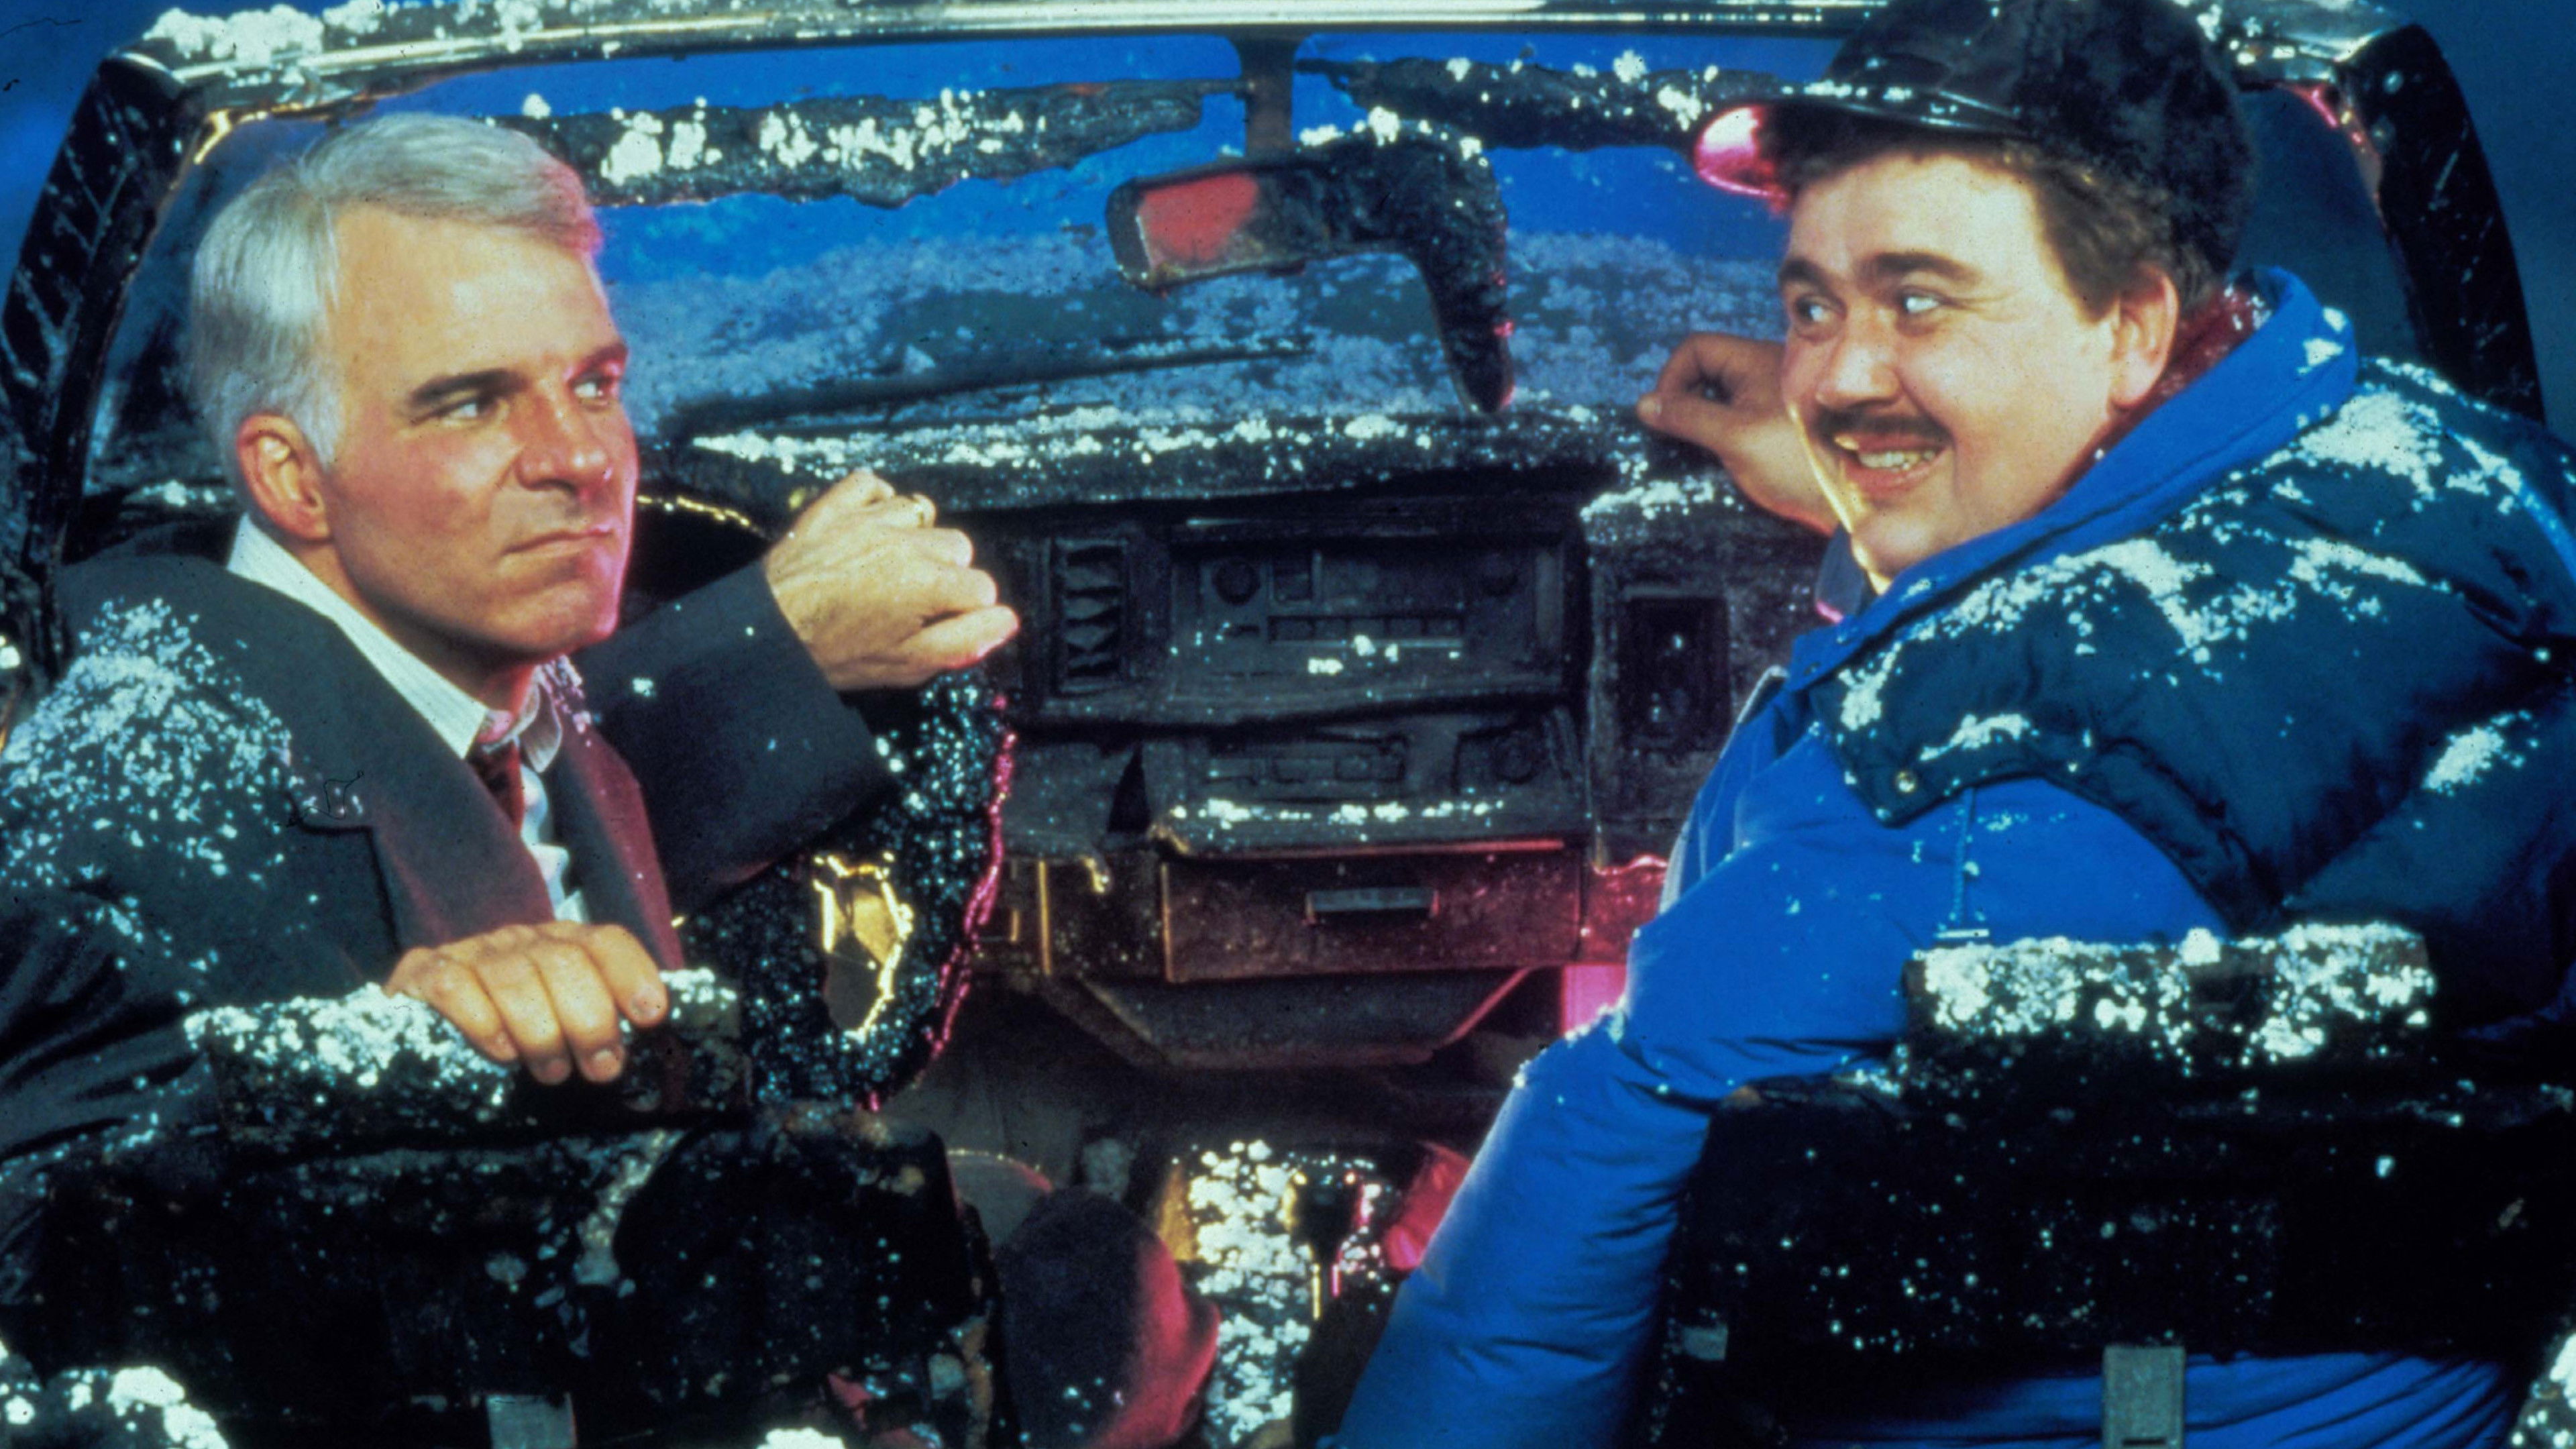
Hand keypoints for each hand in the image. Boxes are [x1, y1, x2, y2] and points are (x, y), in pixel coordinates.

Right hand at [384, 921, 668, 1083]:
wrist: (418, 1032)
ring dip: (541, 1030)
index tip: (650, 1016)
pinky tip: (501, 1054)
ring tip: (553, 1072)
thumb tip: (653, 1044)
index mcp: (560, 944)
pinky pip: (454, 986)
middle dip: (590, 1018)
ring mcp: (469, 951)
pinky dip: (483, 1021)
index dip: (632, 973)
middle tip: (600, 1068)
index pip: (604, 941)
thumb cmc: (508, 1036)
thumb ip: (598, 1023)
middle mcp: (518, 939)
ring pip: (514, 976)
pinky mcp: (422, 970)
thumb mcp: (558, 1025)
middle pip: (564, 961)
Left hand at [762, 469, 1020, 690]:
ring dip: (915, 538)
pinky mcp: (835, 506)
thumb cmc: (837, 655)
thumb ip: (965, 641)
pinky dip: (877, 501)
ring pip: (922, 514)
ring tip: (892, 567)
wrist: (764, 634)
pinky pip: (872, 484)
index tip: (941, 623)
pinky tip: (871, 527)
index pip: (981, 588)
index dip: (966, 611)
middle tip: (913, 601)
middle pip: (957, 547)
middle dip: (945, 574)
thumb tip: (1006, 620)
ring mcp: (869, 518)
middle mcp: (905, 542)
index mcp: (928, 583)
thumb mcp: (908, 664)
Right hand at [1637, 333, 1837, 535]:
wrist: (1857, 499)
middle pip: (1707, 370)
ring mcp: (1775, 399)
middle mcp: (1767, 372)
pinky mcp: (1781, 427)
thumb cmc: (1798, 462)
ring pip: (1722, 396)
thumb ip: (1687, 416)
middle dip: (1685, 401)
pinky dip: (1724, 435)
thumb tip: (1645, 404)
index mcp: (1756, 361)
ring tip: (1704, 453)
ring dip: (1703, 422)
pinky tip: (1730, 462)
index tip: (1665, 417)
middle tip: (1679, 437)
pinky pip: (1740, 417)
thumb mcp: (1733, 437)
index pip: (1696, 348)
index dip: (1671, 378)